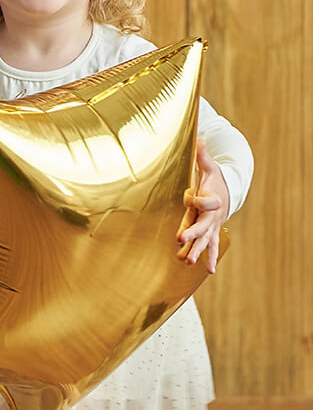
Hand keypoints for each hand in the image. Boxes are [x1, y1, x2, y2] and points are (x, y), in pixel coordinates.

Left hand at [176, 139, 229, 273]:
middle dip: (193, 232)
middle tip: (181, 238)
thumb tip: (199, 138)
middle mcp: (213, 215)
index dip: (196, 198)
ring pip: (206, 240)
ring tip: (189, 262)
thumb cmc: (214, 178)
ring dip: (197, 250)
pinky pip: (211, 246)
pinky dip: (209, 258)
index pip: (204, 201)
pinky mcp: (211, 232)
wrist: (227, 191)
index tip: (189, 195)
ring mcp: (212, 225)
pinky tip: (208, 271)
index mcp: (212, 198)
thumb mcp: (209, 166)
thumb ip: (202, 155)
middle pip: (203, 225)